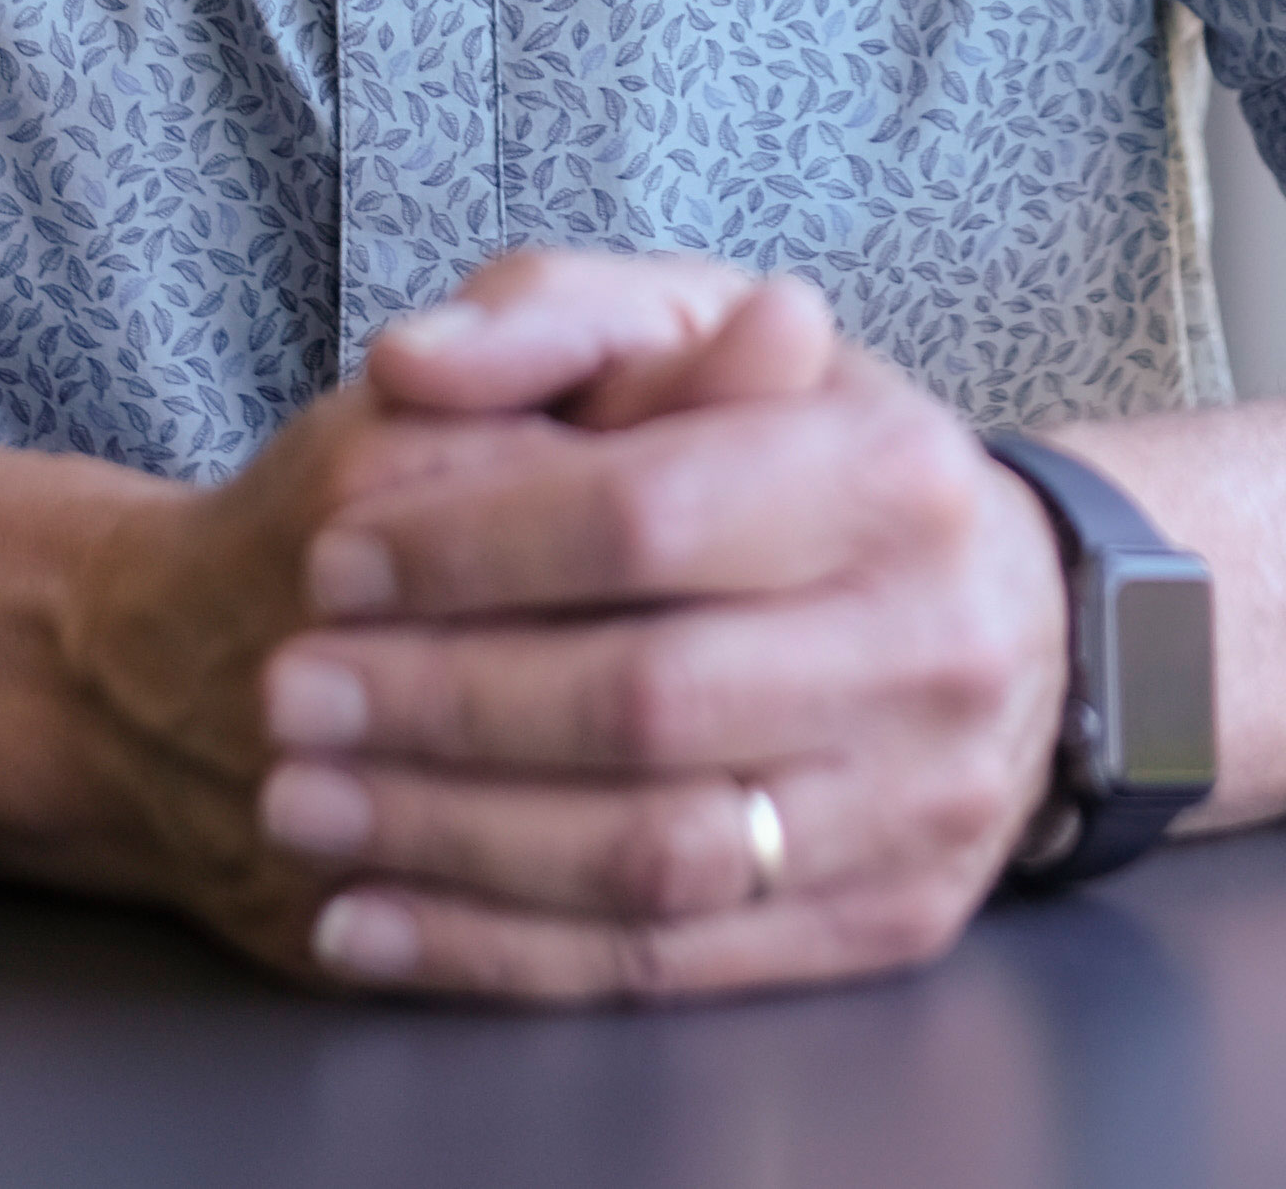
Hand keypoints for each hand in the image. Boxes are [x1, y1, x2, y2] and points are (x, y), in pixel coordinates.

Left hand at [67, 249, 1069, 1000]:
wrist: (1000, 616)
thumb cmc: (798, 452)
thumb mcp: (696, 336)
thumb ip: (554, 320)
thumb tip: (417, 364)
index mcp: (896, 475)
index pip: (650, 516)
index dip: (470, 545)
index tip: (331, 560)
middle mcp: (934, 647)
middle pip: (646, 700)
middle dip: (439, 704)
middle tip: (286, 696)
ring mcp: (922, 804)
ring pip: (652, 856)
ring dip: (449, 842)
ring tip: (303, 805)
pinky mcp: (887, 926)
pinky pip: (666, 965)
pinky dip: (495, 953)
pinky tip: (370, 920)